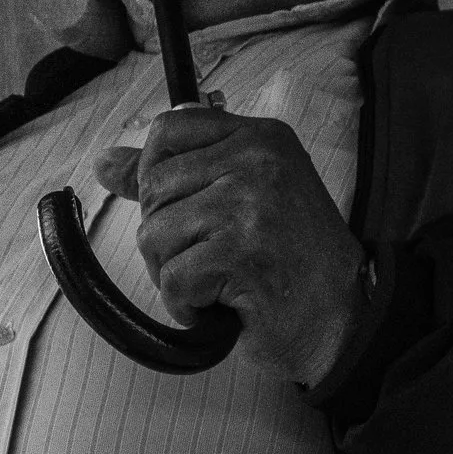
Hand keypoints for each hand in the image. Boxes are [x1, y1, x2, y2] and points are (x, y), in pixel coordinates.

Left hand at [93, 106, 365, 387]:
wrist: (347, 322)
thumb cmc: (298, 265)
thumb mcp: (246, 199)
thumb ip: (178, 175)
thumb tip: (105, 164)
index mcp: (264, 139)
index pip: (169, 131)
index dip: (158, 175)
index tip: (187, 209)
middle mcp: (259, 162)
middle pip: (155, 187)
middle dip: (169, 235)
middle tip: (214, 259)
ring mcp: (250, 205)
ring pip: (155, 235)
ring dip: (176, 273)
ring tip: (221, 284)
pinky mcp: (239, 253)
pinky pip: (172, 279)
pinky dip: (187, 305)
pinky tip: (223, 307)